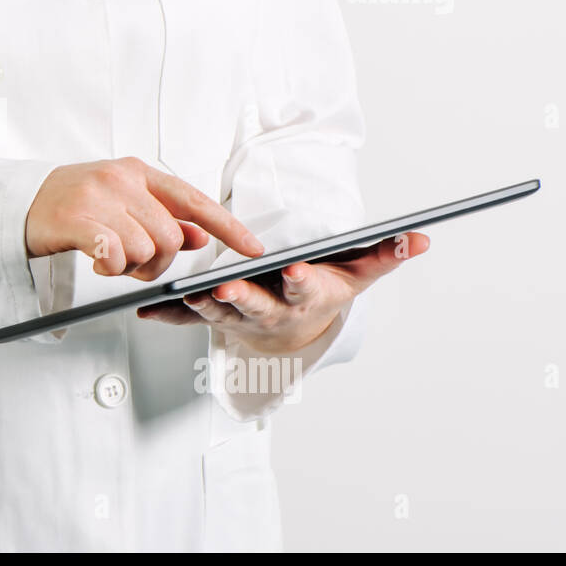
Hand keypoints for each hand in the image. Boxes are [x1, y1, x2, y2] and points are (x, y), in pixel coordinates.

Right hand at [25, 158, 264, 280]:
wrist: (21, 202)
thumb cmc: (73, 204)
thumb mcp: (123, 203)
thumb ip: (162, 217)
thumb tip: (201, 236)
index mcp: (139, 173)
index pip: (194, 200)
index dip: (227, 226)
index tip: (253, 248)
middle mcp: (122, 179)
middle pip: (170, 235)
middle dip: (158, 262)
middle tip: (134, 265)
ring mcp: (98, 196)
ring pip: (145, 248)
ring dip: (131, 267)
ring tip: (111, 261)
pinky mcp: (75, 218)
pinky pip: (113, 252)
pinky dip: (112, 266)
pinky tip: (99, 263)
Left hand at [136, 232, 429, 352]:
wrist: (295, 326)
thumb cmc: (324, 289)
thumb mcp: (357, 273)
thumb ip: (384, 254)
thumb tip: (419, 238)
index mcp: (304, 296)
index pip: (304, 288)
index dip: (300, 281)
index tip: (294, 271)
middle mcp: (270, 311)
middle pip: (254, 307)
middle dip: (240, 299)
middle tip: (224, 289)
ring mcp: (238, 317)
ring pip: (216, 313)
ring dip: (198, 305)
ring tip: (182, 293)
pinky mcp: (212, 316)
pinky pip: (187, 317)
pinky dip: (167, 314)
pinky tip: (147, 308)